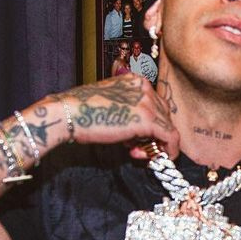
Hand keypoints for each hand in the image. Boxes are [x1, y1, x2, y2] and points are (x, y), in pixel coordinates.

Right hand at [57, 73, 179, 159]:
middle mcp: (145, 88)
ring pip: (168, 127)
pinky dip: (167, 151)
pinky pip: (171, 138)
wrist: (69, 114)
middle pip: (164, 116)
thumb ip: (129, 109)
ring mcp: (148, 103)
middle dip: (153, 135)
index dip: (150, 125)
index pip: (156, 104)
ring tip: (135, 152)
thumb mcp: (112, 102)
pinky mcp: (148, 120)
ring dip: (155, 145)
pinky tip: (151, 158)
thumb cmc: (83, 111)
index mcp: (136, 80)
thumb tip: (141, 130)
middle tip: (137, 148)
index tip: (136, 138)